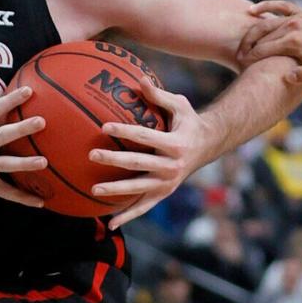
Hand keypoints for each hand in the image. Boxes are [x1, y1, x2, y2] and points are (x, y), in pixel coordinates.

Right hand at [0, 70, 47, 206]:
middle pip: (0, 136)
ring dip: (24, 164)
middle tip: (41, 122)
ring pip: (4, 165)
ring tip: (44, 162)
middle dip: (21, 129)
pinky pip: (3, 192)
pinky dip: (21, 198)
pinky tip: (39, 202)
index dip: (10, 100)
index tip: (28, 91)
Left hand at [90, 79, 209, 229]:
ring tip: (94, 190)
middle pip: (138, 163)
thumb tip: (139, 79)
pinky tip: (110, 223)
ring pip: (138, 189)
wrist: (209, 146)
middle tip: (92, 155)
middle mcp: (172, 166)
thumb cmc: (189, 122)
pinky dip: (128, 216)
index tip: (103, 127)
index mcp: (174, 144)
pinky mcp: (164, 193)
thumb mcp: (179, 105)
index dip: (124, 131)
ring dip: (116, 190)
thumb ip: (158, 95)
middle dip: (114, 160)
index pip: (144, 136)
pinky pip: (144, 207)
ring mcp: (168, 183)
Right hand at [236, 0, 301, 84]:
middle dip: (247, 48)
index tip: (242, 67)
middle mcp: (294, 26)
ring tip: (243, 44)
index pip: (262, 51)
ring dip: (252, 32)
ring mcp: (298, 18)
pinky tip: (253, 10)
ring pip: (266, 23)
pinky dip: (266, 6)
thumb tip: (287, 76)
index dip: (249, 59)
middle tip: (239, 59)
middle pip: (261, 37)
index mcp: (295, 43)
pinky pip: (281, 6)